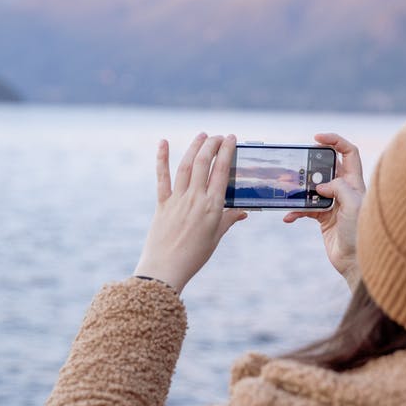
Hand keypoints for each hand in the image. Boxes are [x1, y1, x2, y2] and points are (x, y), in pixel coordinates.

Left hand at [133, 134, 247, 294]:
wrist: (166, 269)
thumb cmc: (194, 256)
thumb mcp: (215, 238)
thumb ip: (229, 220)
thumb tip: (243, 211)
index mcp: (212, 207)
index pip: (222, 172)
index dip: (227, 151)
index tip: (231, 139)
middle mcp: (195, 199)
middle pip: (203, 163)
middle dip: (212, 144)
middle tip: (219, 136)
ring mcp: (177, 200)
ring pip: (186, 166)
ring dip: (194, 147)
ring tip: (202, 136)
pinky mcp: (162, 204)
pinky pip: (162, 177)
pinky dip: (162, 158)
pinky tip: (163, 142)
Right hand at [283, 133, 365, 290]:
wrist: (356, 262)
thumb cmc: (361, 234)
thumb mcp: (353, 206)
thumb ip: (339, 188)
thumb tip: (320, 185)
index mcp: (355, 183)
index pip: (348, 153)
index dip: (335, 141)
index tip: (317, 138)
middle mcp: (345, 190)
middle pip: (326, 168)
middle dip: (310, 165)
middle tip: (296, 166)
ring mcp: (333, 203)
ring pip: (312, 188)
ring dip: (298, 189)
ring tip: (285, 189)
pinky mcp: (324, 218)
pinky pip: (305, 209)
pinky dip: (295, 211)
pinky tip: (289, 217)